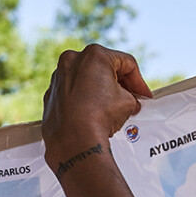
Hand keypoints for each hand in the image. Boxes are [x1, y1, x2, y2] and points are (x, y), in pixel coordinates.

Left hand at [42, 44, 151, 167]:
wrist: (73, 141)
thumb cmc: (98, 117)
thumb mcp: (127, 103)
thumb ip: (129, 95)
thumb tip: (129, 100)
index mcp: (94, 55)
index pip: (126, 63)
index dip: (139, 81)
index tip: (143, 95)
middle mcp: (72, 61)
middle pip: (104, 68)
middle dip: (119, 84)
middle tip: (131, 100)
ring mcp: (58, 77)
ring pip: (86, 80)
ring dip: (100, 91)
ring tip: (112, 109)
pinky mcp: (51, 95)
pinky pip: (73, 93)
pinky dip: (84, 100)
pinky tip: (93, 114)